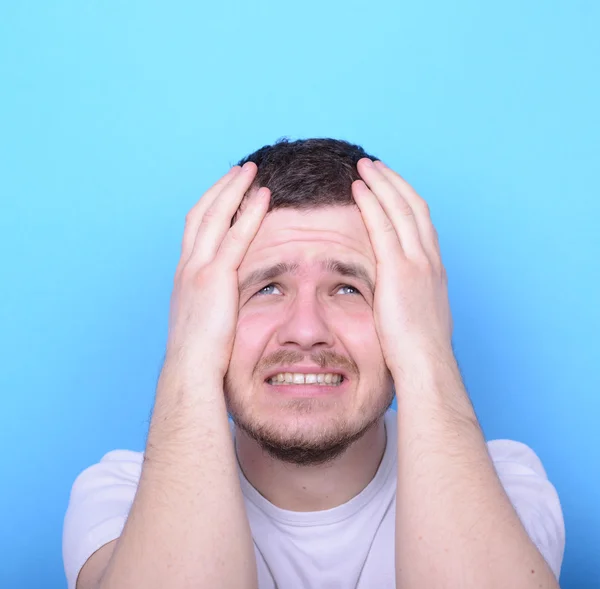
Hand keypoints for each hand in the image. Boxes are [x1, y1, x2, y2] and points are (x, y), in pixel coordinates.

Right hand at [164, 163, 269, 385]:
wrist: (190, 369)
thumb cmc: (200, 355)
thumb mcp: (205, 320)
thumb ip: (215, 303)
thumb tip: (229, 303)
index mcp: (185, 276)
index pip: (196, 229)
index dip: (211, 206)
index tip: (226, 191)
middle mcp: (187, 266)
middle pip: (202, 213)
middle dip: (220, 188)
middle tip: (238, 170)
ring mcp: (199, 269)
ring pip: (215, 216)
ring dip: (233, 189)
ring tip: (250, 171)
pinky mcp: (215, 278)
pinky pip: (236, 237)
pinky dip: (250, 213)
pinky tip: (263, 196)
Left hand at [352, 158, 453, 374]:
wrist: (426, 364)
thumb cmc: (418, 350)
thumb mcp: (417, 316)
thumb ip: (408, 298)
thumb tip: (396, 300)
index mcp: (434, 270)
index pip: (421, 224)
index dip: (405, 200)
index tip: (390, 187)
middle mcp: (430, 260)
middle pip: (414, 207)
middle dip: (394, 182)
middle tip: (376, 166)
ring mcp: (418, 263)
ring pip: (401, 209)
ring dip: (382, 183)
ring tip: (365, 167)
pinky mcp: (399, 271)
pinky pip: (383, 227)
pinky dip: (371, 203)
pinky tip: (358, 188)